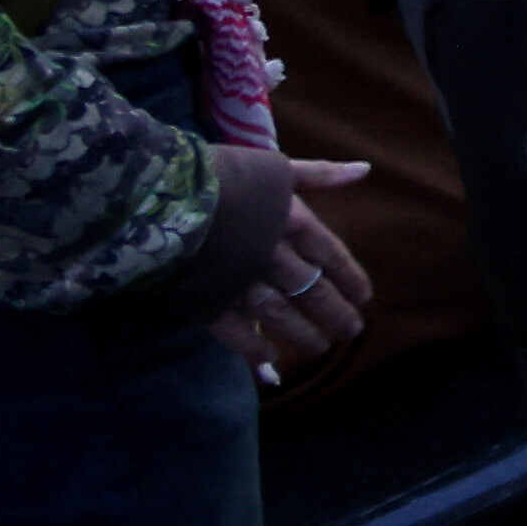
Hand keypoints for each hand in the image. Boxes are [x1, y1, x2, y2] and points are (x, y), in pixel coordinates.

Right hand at [195, 150, 372, 379]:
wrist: (162, 195)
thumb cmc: (223, 175)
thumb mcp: (278, 167)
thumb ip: (321, 174)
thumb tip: (365, 171)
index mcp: (294, 222)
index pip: (332, 257)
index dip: (351, 279)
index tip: (364, 298)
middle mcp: (273, 256)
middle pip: (313, 291)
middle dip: (335, 313)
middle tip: (351, 331)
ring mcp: (240, 281)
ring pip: (281, 315)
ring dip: (303, 333)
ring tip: (319, 348)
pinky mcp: (206, 300)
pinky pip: (235, 332)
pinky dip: (252, 348)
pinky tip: (269, 358)